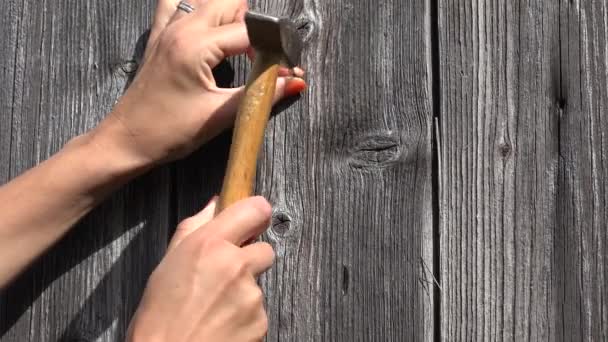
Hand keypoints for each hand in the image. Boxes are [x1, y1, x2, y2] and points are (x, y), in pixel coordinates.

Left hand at [91, 0, 305, 166]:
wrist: (127, 141)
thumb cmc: (169, 133)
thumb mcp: (220, 115)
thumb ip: (261, 95)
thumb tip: (294, 83)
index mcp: (195, 46)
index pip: (249, 31)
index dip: (273, 49)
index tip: (286, 68)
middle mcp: (180, 29)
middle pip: (231, 3)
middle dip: (253, 28)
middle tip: (259, 60)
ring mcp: (167, 29)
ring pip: (207, 1)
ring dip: (228, 17)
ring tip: (235, 49)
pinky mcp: (159, 37)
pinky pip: (179, 6)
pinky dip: (198, 10)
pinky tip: (207, 32)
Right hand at [127, 196, 274, 340]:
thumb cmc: (158, 317)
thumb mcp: (167, 264)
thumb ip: (194, 228)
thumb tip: (215, 204)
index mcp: (209, 245)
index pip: (255, 209)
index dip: (256, 215)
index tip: (251, 223)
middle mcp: (235, 265)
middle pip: (265, 249)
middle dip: (250, 260)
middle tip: (223, 278)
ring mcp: (251, 296)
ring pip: (258, 284)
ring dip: (243, 293)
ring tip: (213, 309)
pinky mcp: (261, 322)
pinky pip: (259, 312)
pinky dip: (245, 318)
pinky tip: (221, 326)